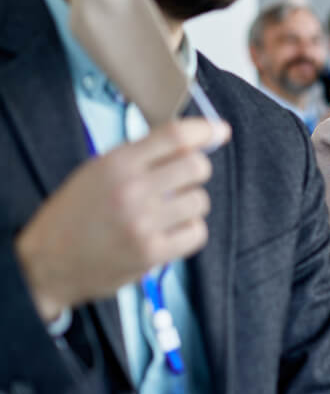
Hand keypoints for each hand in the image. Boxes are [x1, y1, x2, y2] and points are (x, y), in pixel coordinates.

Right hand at [14, 118, 229, 321]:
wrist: (46, 263)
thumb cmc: (75, 215)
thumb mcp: (99, 171)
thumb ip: (143, 155)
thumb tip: (196, 139)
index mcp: (117, 163)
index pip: (175, 135)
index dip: (204, 130)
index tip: (219, 131)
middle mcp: (131, 189)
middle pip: (196, 167)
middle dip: (197, 171)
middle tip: (183, 182)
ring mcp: (142, 222)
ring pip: (200, 201)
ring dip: (190, 205)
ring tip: (167, 212)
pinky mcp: (151, 252)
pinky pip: (196, 233)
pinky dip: (189, 232)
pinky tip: (169, 232)